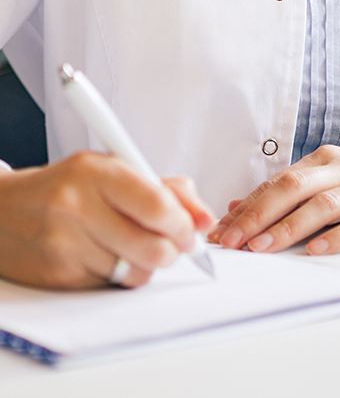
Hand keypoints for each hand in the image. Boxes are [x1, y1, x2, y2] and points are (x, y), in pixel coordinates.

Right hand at [0, 152, 214, 288]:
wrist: (2, 210)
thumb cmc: (70, 186)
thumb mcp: (116, 168)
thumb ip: (166, 188)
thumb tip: (205, 219)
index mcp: (96, 173)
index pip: (158, 206)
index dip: (185, 224)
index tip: (192, 229)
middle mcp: (77, 208)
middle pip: (152, 247)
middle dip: (174, 251)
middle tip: (175, 245)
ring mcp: (63, 245)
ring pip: (135, 272)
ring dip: (148, 264)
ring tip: (138, 246)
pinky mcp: (56, 276)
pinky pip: (110, 285)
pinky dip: (120, 275)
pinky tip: (109, 256)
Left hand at [208, 145, 339, 255]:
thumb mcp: (336, 176)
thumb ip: (293, 189)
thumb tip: (241, 204)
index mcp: (328, 159)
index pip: (279, 181)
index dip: (248, 207)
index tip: (220, 232)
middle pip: (295, 187)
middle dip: (259, 215)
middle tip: (230, 242)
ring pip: (324, 204)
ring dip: (290, 227)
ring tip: (263, 249)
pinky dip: (338, 237)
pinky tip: (317, 251)